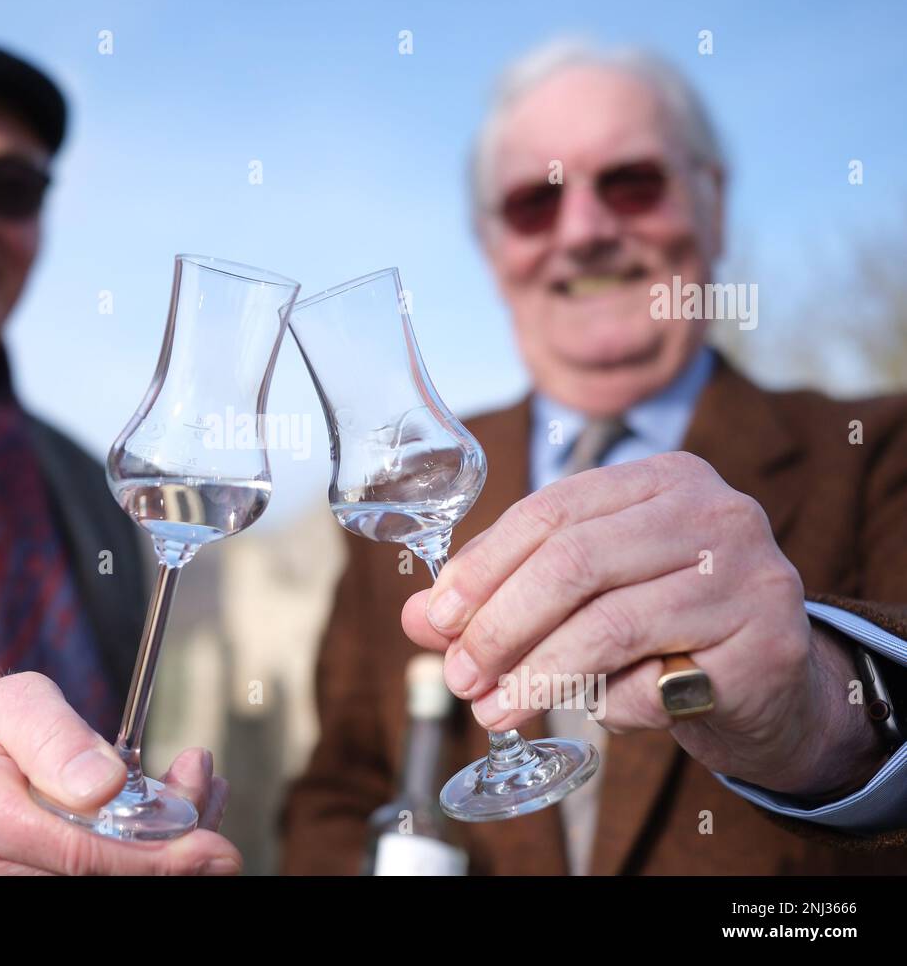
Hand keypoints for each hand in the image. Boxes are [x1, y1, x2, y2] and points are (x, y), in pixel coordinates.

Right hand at [0, 672, 240, 874]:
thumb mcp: (14, 703)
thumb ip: (57, 737)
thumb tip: (107, 783)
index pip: (75, 854)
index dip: (150, 859)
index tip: (211, 848)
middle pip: (96, 879)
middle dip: (169, 848)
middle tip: (207, 796)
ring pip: (100, 888)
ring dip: (162, 853)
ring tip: (192, 796)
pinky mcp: (8, 899)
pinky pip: (89, 887)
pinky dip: (140, 859)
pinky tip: (167, 824)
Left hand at [401, 451, 883, 797]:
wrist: (775, 687)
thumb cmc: (662, 628)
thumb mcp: (582, 597)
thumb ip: (502, 595)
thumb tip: (418, 618)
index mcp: (661, 478)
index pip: (549, 510)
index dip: (482, 567)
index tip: (436, 619)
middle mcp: (714, 511)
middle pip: (573, 562)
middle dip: (500, 626)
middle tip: (460, 676)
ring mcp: (751, 574)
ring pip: (609, 624)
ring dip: (536, 676)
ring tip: (493, 710)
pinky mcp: (768, 644)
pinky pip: (657, 682)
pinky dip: (609, 705)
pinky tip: (593, 714)